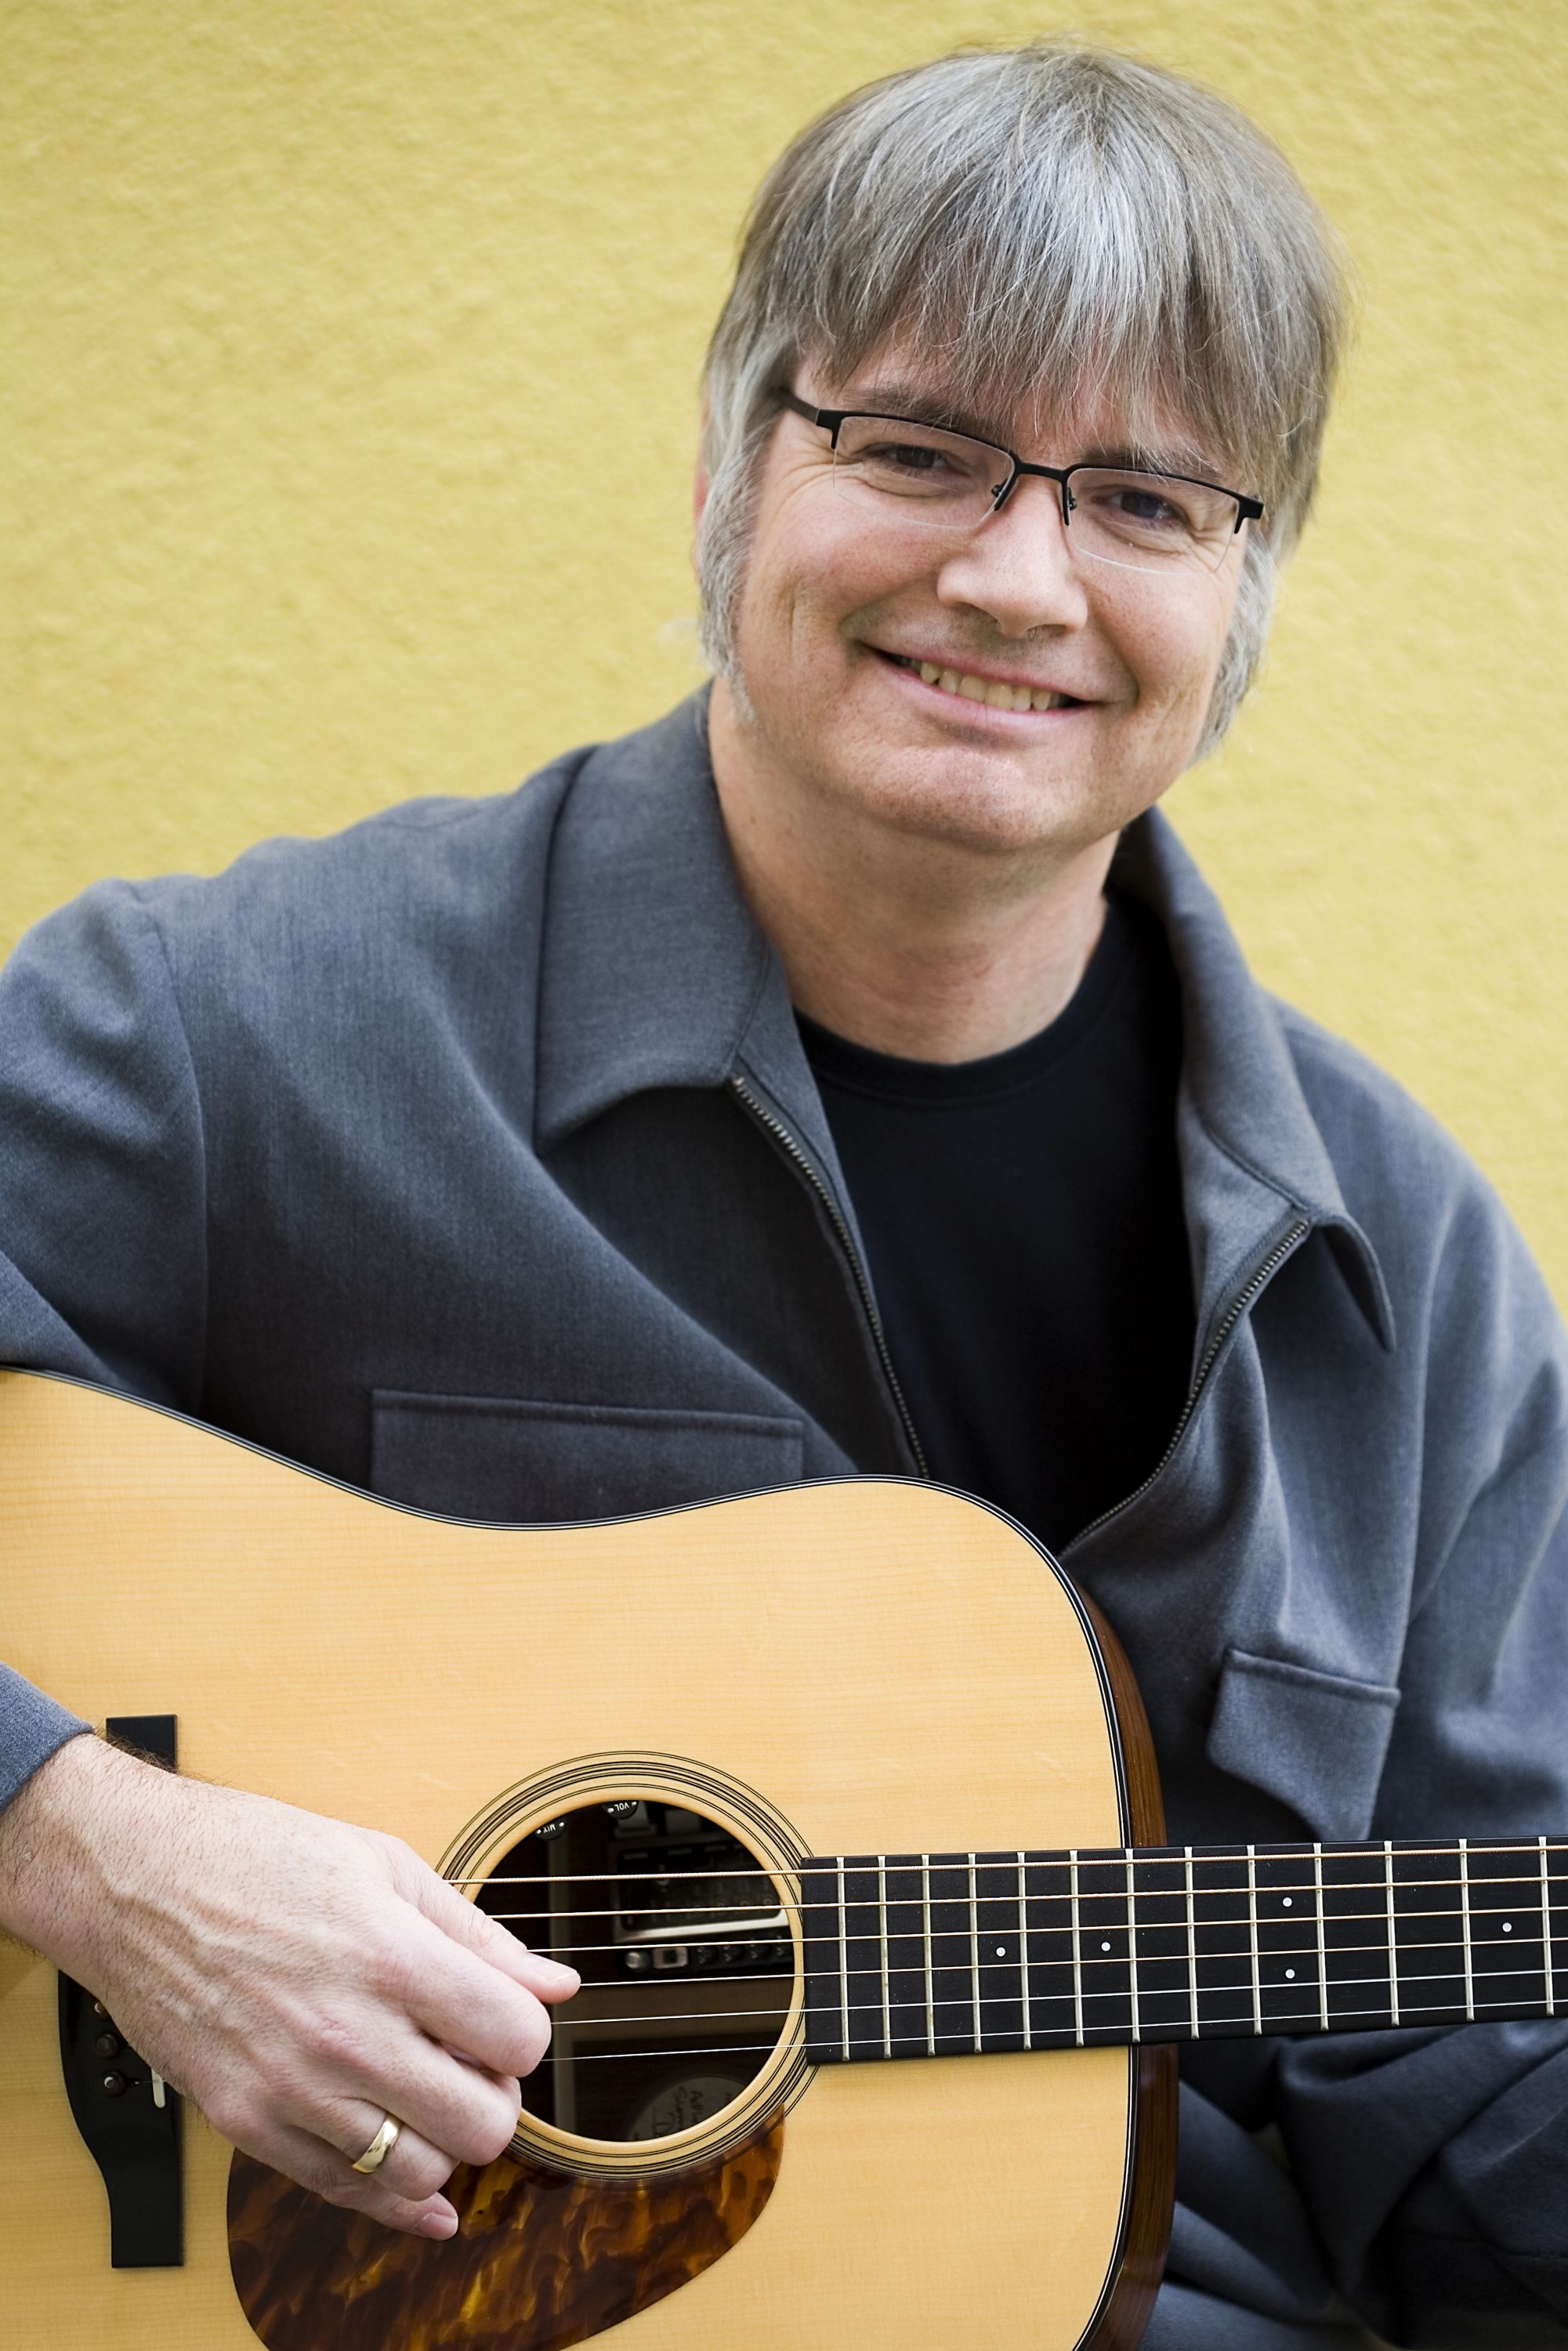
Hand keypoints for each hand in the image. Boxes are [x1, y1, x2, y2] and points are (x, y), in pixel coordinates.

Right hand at [0, 1734, 577, 2236]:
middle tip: (473, 2064)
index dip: (525, 2031)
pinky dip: (393, 2203)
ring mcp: (291, 2088)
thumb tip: (557, 1984)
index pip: (515, 2039)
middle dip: (495, 2096)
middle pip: (482, 2124)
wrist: (135, 1882)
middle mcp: (344, 2033)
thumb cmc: (257, 1857)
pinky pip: (341, 2193)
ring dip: (441, 2143)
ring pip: (418, 2173)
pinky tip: (420, 2195)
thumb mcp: (385, 1865)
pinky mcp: (246, 2123)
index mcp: (390, 1957)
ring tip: (426, 2096)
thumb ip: (479, 1935)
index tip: (505, 2018)